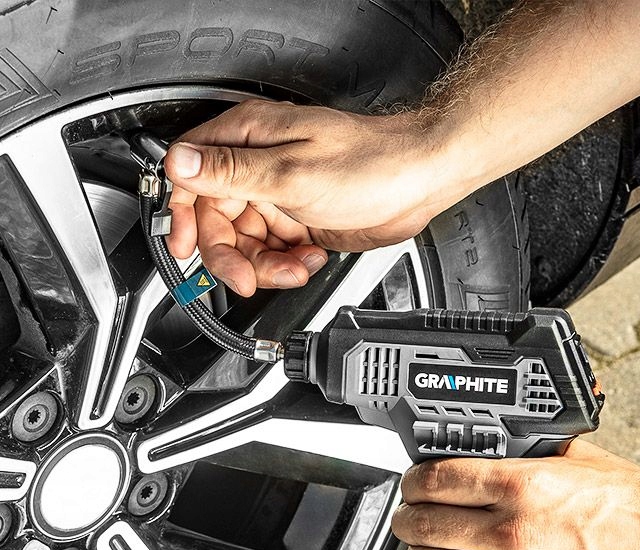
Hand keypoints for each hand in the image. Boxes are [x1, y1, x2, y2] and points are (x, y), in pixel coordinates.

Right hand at [164, 98, 451, 296]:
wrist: (418, 182)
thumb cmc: (369, 164)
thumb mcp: (292, 173)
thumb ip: (232, 172)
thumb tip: (180, 163)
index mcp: (248, 139)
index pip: (190, 176)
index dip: (182, 215)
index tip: (184, 246)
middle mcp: (258, 166)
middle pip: (216, 221)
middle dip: (231, 256)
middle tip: (247, 278)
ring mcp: (278, 194)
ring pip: (245, 244)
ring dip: (265, 265)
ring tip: (296, 266)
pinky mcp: (296, 218)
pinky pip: (272, 252)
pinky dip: (286, 264)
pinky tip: (310, 257)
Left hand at [391, 440, 639, 549]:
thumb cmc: (633, 509)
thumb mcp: (577, 458)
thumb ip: (526, 452)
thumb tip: (490, 444)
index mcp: (522, 485)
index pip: (436, 480)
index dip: (413, 481)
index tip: (413, 483)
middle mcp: (512, 532)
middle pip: (424, 524)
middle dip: (407, 518)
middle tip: (409, 515)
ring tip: (422, 549)